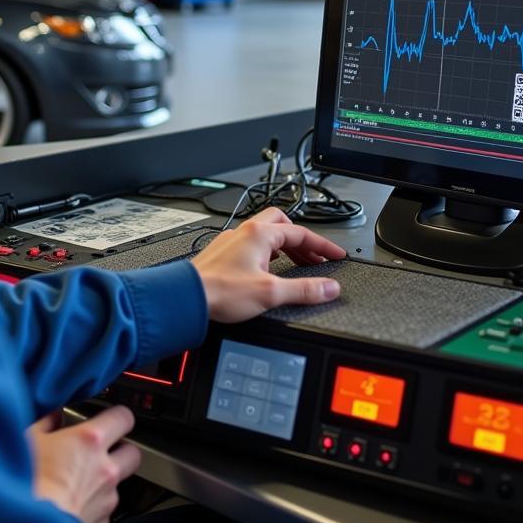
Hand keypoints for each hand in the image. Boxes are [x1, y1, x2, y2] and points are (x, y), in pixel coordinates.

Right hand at [27, 405, 140, 522]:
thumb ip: (46, 423)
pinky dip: (94, 508)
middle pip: (132, 452)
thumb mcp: (27, 441)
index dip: (118, 417)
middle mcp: (105, 468)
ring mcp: (106, 498)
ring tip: (81, 483)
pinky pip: (105, 512)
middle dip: (122, 450)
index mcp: (90, 440)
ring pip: (119, 484)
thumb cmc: (25, 484)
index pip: (123, 417)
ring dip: (106, 482)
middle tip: (103, 451)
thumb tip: (54, 415)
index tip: (110, 419)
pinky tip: (74, 506)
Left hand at [191, 207, 343, 322]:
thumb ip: (303, 290)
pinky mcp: (222, 254)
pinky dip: (267, 252)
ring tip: (296, 261)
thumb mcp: (271, 293)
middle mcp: (244, 232)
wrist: (187, 297)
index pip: (300, 232)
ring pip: (265, 233)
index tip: (335, 254)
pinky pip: (251, 245)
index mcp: (259, 234)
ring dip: (284, 245)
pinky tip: (267, 267)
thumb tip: (328, 288)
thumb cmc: (220, 291)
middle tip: (314, 256)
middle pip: (281, 224)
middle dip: (301, 239)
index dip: (322, 245)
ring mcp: (231, 241)